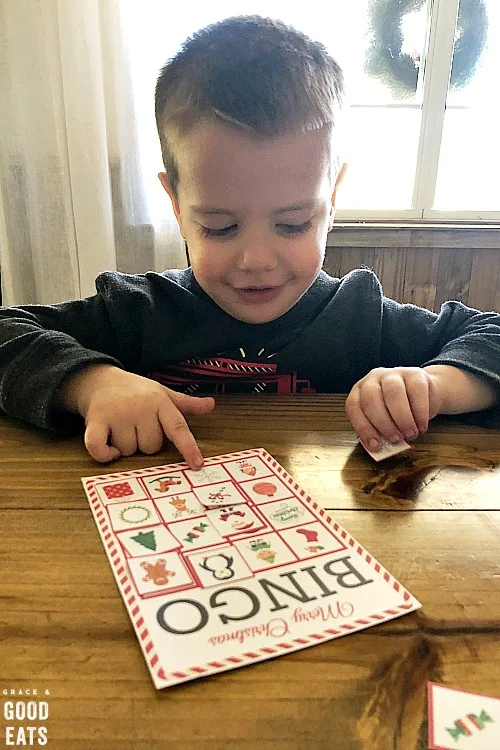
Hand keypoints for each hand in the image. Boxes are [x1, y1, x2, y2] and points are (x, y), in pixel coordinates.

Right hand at [57, 364, 214, 465]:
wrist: (99, 378)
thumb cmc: (135, 391)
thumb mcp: (162, 392)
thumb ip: (186, 403)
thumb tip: (211, 405)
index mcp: (160, 402)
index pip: (178, 428)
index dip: (188, 447)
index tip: (197, 464)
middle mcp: (140, 408)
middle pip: (151, 447)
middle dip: (144, 442)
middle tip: (136, 426)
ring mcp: (117, 414)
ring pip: (128, 451)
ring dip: (124, 447)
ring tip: (120, 428)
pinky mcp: (95, 421)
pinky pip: (99, 448)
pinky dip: (104, 454)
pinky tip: (108, 449)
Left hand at [345, 366, 442, 452]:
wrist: (425, 393)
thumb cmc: (400, 410)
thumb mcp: (385, 420)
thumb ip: (380, 431)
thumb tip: (381, 446)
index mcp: (360, 390)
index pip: (354, 406)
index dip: (363, 428)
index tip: (376, 445)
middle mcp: (374, 379)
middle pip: (371, 399)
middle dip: (383, 424)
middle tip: (396, 439)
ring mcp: (394, 373)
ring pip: (393, 393)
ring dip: (402, 418)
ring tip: (411, 434)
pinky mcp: (415, 373)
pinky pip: (416, 392)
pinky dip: (420, 413)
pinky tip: (421, 425)